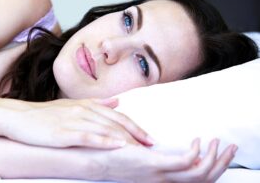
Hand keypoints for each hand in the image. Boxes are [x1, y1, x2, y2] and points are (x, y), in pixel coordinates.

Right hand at [0, 98, 153, 148]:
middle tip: (153, 144)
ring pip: (105, 129)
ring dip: (125, 139)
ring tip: (142, 149)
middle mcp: (83, 110)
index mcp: (87, 105)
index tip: (149, 137)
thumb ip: (96, 104)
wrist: (17, 116)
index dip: (135, 126)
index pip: (117, 116)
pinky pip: (87, 136)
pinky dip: (104, 141)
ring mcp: (73, 121)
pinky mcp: (62, 132)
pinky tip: (117, 146)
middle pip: (116, 122)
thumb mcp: (72, 106)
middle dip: (136, 133)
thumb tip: (116, 102)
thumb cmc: (45, 114)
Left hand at [98, 138, 236, 182]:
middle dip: (221, 164)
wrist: (90, 156)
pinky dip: (194, 154)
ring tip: (218, 142)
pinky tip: (197, 142)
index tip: (219, 152)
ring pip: (197, 174)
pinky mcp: (151, 164)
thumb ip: (147, 151)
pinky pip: (182, 164)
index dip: (212, 167)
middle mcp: (162, 179)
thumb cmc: (110, 153)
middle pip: (202, 179)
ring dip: (213, 158)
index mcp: (159, 177)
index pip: (193, 179)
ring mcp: (158, 174)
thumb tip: (153, 141)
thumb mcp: (133, 152)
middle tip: (230, 148)